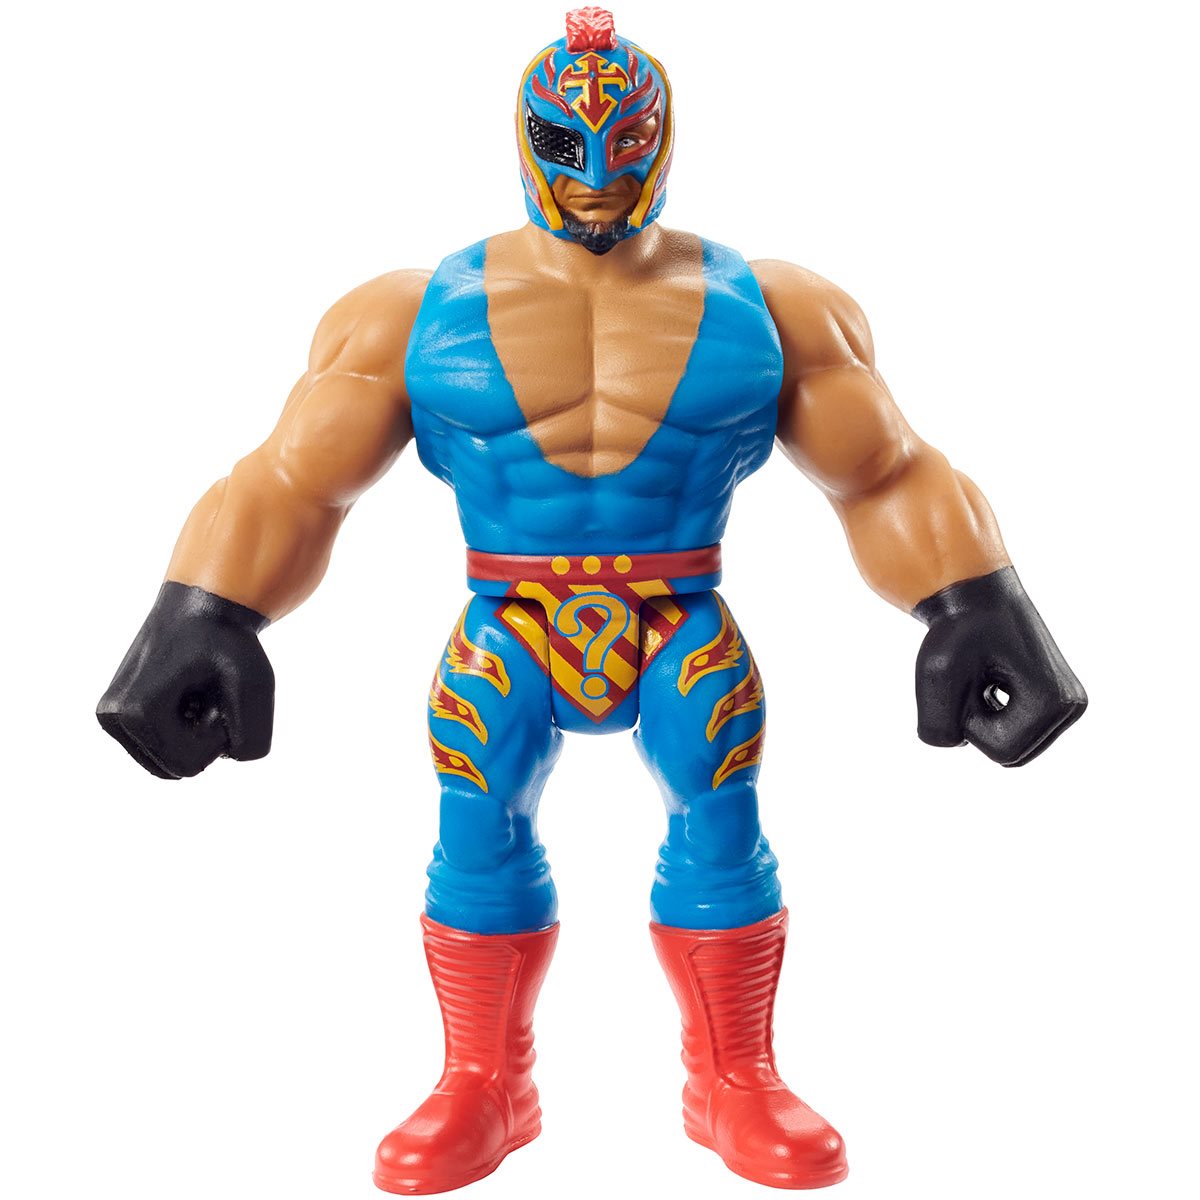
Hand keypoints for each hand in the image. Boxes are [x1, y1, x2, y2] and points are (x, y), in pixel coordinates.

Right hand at [97, 582, 274, 778]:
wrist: (201, 605)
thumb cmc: (228, 641)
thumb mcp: (256, 682)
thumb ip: (255, 732)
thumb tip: (235, 758)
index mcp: (134, 711)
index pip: (190, 765)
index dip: (218, 736)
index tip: (217, 693)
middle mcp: (112, 718)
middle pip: (176, 768)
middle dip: (205, 738)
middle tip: (209, 691)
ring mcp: (111, 719)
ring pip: (169, 763)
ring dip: (196, 735)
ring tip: (198, 692)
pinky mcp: (117, 719)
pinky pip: (163, 752)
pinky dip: (185, 731)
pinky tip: (187, 695)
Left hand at [913, 568, 1085, 766]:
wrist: (974, 598)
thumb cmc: (957, 630)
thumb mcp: (936, 674)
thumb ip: (937, 726)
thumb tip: (953, 745)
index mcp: (1056, 700)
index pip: (1000, 751)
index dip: (970, 721)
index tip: (972, 676)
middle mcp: (1071, 706)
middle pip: (1009, 755)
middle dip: (978, 723)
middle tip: (976, 676)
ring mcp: (1067, 708)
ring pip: (1009, 749)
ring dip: (982, 719)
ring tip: (983, 678)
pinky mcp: (1056, 708)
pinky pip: (1011, 738)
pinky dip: (989, 715)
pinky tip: (990, 681)